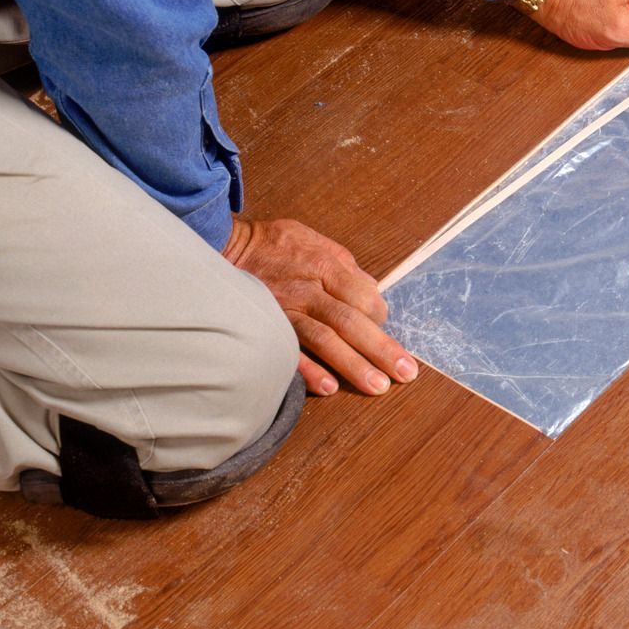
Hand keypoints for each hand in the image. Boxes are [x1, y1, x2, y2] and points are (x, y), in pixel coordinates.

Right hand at [222, 218, 417, 397]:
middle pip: (352, 322)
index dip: (380, 317)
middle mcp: (309, 289)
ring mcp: (286, 309)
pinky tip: (328, 388)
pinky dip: (308, 370)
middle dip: (382, 350)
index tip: (384, 330)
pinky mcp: (266, 325)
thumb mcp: (315, 241)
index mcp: (326, 266)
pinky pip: (288, 351)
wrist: (223, 247)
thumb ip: (346, 266)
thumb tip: (373, 289)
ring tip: (377, 387)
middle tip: (405, 375)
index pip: (365, 297)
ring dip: (353, 366)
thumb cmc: (274, 246)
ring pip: (326, 340)